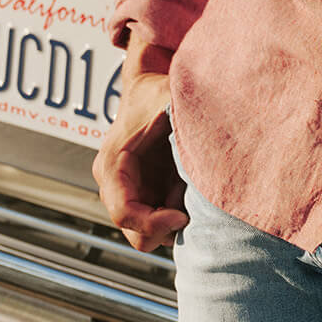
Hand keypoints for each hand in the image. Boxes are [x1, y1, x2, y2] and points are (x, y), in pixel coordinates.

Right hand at [92, 68, 188, 251]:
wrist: (148, 88)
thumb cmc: (154, 92)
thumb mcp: (168, 98)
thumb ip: (182, 115)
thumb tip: (209, 134)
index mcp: (112, 166)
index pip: (124, 213)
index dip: (154, 222)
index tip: (183, 214)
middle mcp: (115, 187)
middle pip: (137, 234)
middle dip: (168, 225)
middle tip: (194, 202)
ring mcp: (130, 195)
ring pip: (152, 234)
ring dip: (176, 219)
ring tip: (192, 187)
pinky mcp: (147, 198)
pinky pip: (163, 223)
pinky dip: (181, 212)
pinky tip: (191, 186)